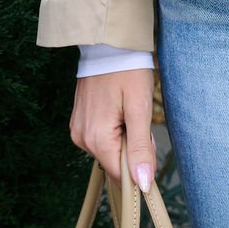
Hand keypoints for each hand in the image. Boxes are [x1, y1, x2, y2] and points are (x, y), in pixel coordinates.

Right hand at [70, 68, 156, 189]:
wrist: (108, 44)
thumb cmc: (128, 71)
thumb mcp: (139, 107)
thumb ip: (140, 147)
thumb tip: (143, 183)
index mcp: (96, 138)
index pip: (120, 175)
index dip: (140, 167)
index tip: (150, 144)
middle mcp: (82, 138)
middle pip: (115, 162)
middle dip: (133, 148)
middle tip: (141, 119)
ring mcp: (78, 129)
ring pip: (109, 150)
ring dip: (124, 138)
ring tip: (129, 109)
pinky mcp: (79, 121)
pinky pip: (100, 137)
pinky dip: (114, 130)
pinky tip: (119, 109)